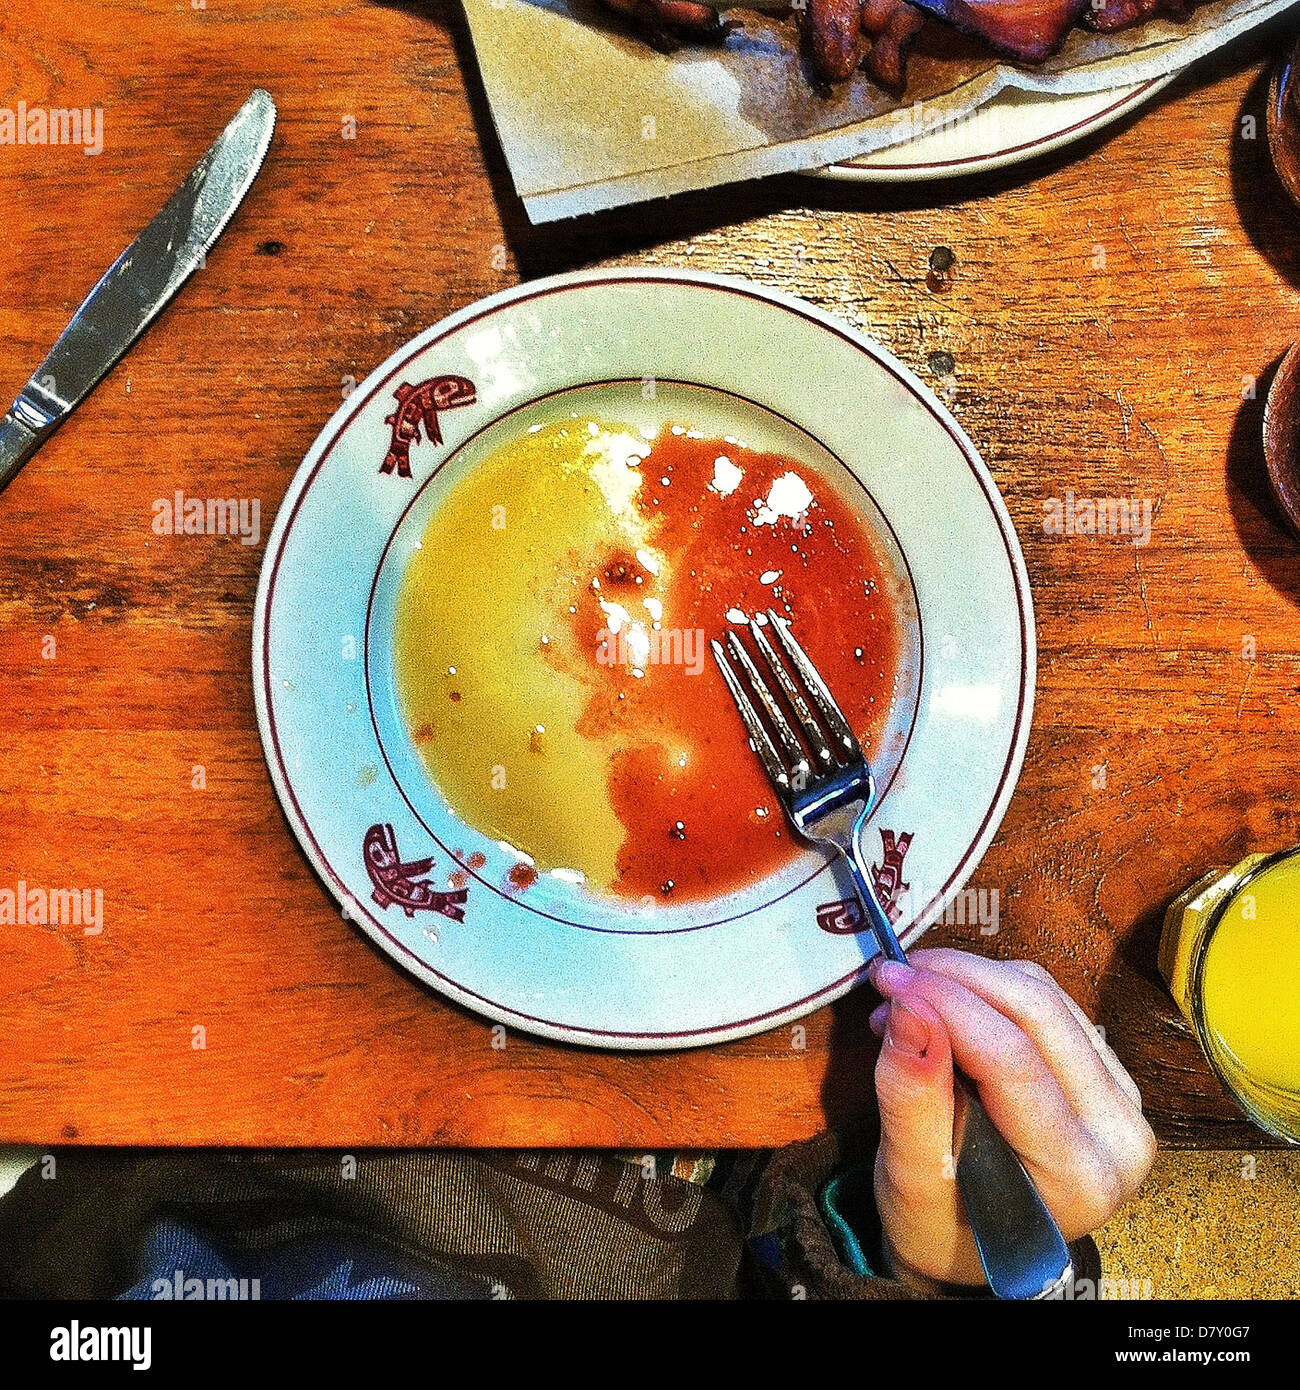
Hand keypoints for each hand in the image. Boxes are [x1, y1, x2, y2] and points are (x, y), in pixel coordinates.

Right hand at [866, 948, 1156, 1290]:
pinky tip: (942, 1006)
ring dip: (968, 979)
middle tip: (892, 974)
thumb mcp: (910, 1176)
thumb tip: (908, 1008)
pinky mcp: (1108, 1075)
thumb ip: (911, 1096)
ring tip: (907, 999)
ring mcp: (1123, 1100)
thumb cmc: (938, 1221)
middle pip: (1039, 1013)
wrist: (972, 1242)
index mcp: (1078, 1174)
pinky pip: (1051, 1003)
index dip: (947, 1005)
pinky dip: (988, 989)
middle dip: (957, 977)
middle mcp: (1119, 1134)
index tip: (889, 980)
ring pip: (1046, 997)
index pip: (1013, 1059)